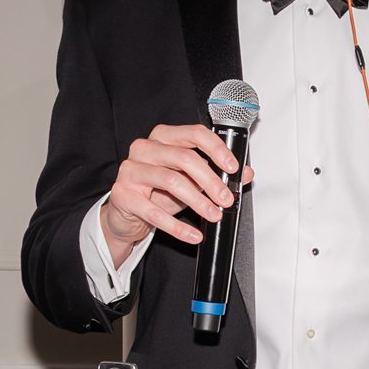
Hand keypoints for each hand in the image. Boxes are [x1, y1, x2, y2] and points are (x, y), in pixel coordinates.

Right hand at [103, 123, 254, 251]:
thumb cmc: (157, 192)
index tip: (233, 168)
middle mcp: (145, 148)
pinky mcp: (123, 195)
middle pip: (184, 158)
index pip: (194, 134)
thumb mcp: (190, 181)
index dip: (217, 149)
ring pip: (171, 181)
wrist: (127, 215)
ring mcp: (131, 170)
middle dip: (211, 180)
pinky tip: (194, 235)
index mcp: (163, 138)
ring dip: (198, 201)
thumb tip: (246, 173)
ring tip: (214, 215)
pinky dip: (178, 227)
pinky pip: (154, 212)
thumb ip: (216, 174)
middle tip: (226, 199)